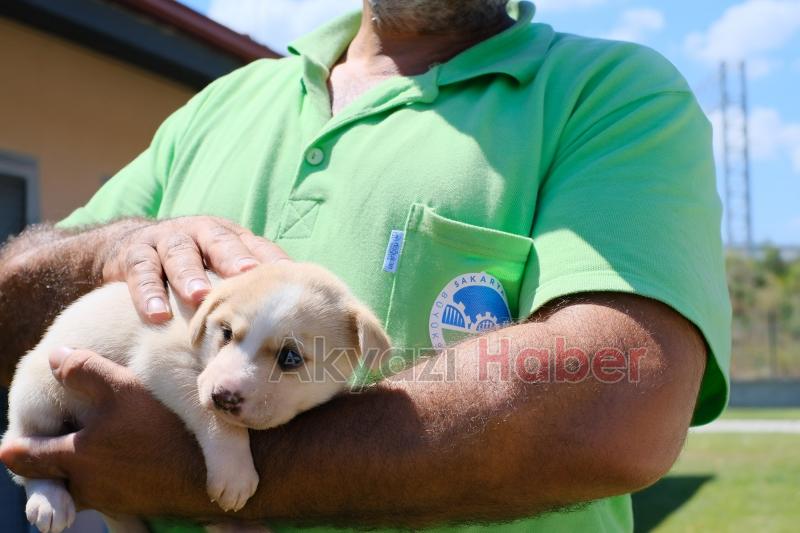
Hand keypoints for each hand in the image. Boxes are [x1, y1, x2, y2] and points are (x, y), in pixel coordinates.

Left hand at [0, 349, 214, 517]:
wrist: (205, 475)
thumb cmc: (162, 430)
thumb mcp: (122, 389)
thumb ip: (85, 370)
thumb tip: (55, 356)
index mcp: (72, 458)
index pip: (22, 457)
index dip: (17, 444)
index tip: (21, 433)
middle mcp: (84, 486)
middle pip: (48, 476)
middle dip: (49, 458)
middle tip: (64, 434)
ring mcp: (110, 499)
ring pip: (80, 484)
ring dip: (83, 466)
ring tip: (101, 440)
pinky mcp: (135, 503)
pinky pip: (109, 490)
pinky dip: (110, 474)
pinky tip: (132, 454)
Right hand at [102, 216, 288, 321]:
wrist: (125, 248)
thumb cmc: (190, 268)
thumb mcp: (218, 269)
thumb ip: (246, 286)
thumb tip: (290, 318)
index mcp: (227, 236)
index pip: (255, 246)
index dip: (271, 259)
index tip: (289, 275)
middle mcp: (199, 233)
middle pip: (218, 241)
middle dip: (233, 257)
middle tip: (246, 274)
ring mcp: (165, 240)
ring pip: (179, 253)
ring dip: (189, 275)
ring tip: (199, 297)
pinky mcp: (133, 254)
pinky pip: (141, 272)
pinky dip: (148, 293)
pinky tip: (157, 315)